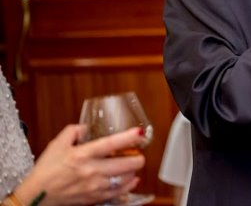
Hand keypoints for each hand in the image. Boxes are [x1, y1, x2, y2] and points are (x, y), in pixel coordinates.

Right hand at [14, 125, 144, 205]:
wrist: (37, 196)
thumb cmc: (46, 170)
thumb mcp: (57, 144)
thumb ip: (74, 131)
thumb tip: (88, 126)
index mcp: (82, 155)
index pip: (111, 144)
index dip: (128, 137)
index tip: (139, 133)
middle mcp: (92, 171)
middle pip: (126, 164)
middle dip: (138, 157)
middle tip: (138, 152)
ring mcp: (95, 186)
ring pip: (126, 179)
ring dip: (133, 171)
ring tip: (132, 165)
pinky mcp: (95, 198)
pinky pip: (119, 193)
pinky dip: (128, 185)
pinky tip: (131, 179)